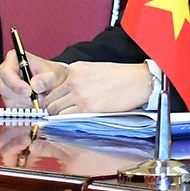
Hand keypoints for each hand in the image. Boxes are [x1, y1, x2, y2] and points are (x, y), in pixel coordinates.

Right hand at [0, 50, 65, 107]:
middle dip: (23, 97)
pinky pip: (13, 108)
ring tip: (42, 100)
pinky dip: (26, 109)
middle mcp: (7, 73)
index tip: (29, 92)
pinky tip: (36, 106)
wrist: (56, 84)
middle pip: (5, 88)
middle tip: (40, 99)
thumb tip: (35, 85)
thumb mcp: (57, 74)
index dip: (15, 83)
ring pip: (9, 100)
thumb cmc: (53, 75)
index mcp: (15, 59)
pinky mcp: (9, 99)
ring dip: (26, 104)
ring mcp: (7, 87)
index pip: (6, 71)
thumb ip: (48, 79)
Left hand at [39, 61, 153, 114]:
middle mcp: (73, 80)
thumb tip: (65, 92)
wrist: (139, 81)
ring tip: (67, 117)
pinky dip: (65, 121)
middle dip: (52, 107)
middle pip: (50, 99)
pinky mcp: (87, 107)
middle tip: (58, 113)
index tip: (56, 102)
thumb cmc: (121, 76)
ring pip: (54, 109)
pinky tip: (73, 120)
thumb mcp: (94, 70)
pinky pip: (65, 117)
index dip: (52, 96)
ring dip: (58, 115)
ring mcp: (79, 94)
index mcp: (75, 69)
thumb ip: (77, 78)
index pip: (52, 86)